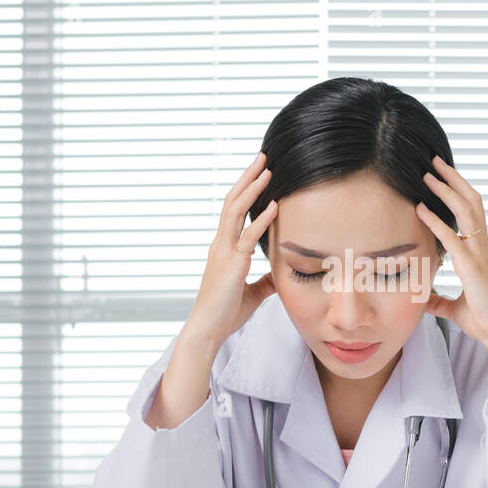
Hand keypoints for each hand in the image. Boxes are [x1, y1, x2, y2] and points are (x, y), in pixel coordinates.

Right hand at [189, 150, 278, 345]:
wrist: (208, 330)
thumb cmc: (227, 312)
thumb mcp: (253, 293)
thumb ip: (265, 280)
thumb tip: (280, 274)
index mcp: (223, 248)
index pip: (233, 211)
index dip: (245, 190)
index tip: (259, 172)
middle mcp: (220, 244)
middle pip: (232, 202)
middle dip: (247, 178)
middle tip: (262, 156)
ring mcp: (223, 252)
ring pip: (235, 212)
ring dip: (252, 189)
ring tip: (267, 169)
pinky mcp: (231, 265)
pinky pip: (247, 237)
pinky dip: (261, 220)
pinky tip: (275, 206)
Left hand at [415, 155, 487, 349]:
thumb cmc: (481, 318)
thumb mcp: (452, 307)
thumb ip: (438, 299)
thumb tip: (423, 299)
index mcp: (480, 250)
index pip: (472, 211)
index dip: (459, 191)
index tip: (443, 176)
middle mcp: (482, 246)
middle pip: (471, 201)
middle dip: (453, 179)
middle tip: (434, 161)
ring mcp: (478, 253)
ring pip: (465, 211)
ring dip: (445, 190)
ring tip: (428, 174)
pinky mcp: (470, 266)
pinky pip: (451, 237)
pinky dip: (434, 221)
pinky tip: (420, 209)